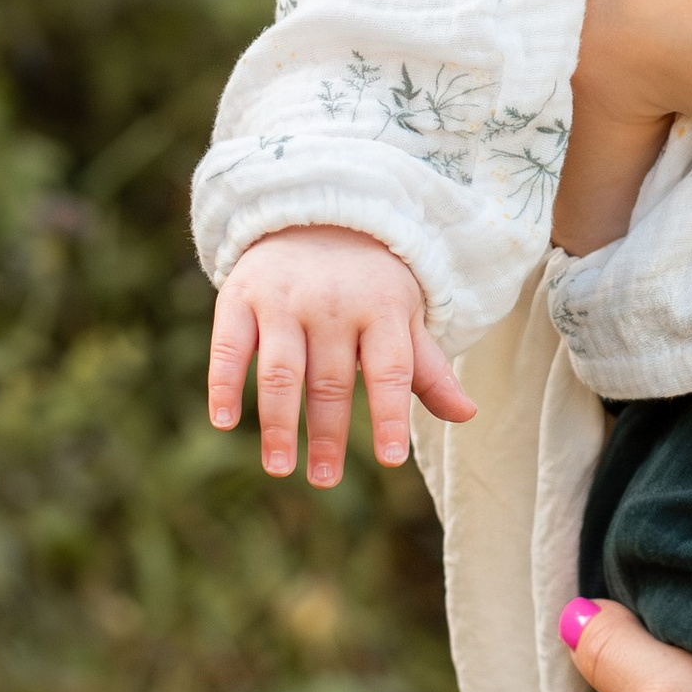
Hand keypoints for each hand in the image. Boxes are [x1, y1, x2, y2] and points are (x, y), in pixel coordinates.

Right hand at [207, 224, 475, 483]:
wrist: (316, 211)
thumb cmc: (369, 280)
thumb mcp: (404, 314)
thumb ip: (426, 369)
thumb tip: (467, 414)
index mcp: (382, 308)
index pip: (391, 370)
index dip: (390, 414)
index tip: (390, 460)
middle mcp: (333, 303)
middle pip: (331, 379)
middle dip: (329, 433)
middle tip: (325, 480)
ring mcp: (284, 299)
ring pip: (282, 370)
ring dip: (279, 422)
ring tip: (281, 467)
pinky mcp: (241, 296)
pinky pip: (230, 345)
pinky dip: (224, 383)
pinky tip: (225, 422)